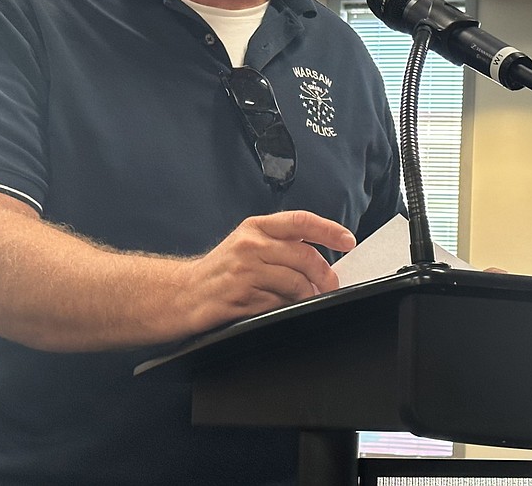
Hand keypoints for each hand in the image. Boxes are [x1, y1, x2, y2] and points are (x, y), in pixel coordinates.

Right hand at [185, 210, 355, 331]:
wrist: (183, 293)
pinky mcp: (241, 297)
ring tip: (308, 300)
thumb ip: (279, 244)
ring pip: (296, 283)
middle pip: (305, 257)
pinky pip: (279, 304)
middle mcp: (250, 245)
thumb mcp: (246, 243)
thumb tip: (319, 258)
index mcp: (255, 227)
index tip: (348, 240)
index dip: (329, 230)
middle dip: (326, 275)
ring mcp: (245, 271)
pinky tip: (284, 309)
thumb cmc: (220, 270)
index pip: (301, 221)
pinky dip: (288, 309)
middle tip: (331, 285)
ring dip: (308, 296)